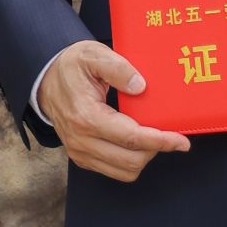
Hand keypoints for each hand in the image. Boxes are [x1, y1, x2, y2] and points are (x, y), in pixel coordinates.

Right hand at [38, 41, 191, 183]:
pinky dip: (130, 161)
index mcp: (86, 116)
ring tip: (153, 138)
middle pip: (131, 160)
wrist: (46, 79)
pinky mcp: (82, 157)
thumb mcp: (93, 55)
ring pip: (124, 171)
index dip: (160, 141)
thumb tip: (141, 86)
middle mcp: (81, 140)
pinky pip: (114, 171)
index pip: (131, 138)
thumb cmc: (71, 66)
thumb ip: (118, 68)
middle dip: (156, 150)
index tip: (181, 141)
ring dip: (144, 157)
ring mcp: (80, 152)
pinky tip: (137, 143)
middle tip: (171, 136)